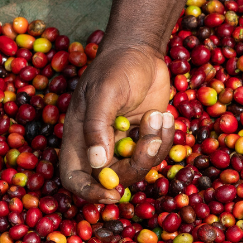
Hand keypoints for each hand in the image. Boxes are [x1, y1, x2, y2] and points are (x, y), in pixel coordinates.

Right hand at [60, 42, 174, 202]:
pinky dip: (166, 140)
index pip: (75, 178)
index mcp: (77, 136)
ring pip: (138, 169)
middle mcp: (98, 145)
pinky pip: (156, 155)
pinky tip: (167, 116)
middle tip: (151, 138)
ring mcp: (123, 144)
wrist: (142, 50)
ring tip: (160, 116)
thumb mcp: (105, 92)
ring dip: (154, 147)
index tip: (112, 193)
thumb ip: (97, 126)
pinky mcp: (144, 139)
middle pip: (113, 179)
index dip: (89, 192)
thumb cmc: (117, 65)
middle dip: (136, 164)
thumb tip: (97, 162)